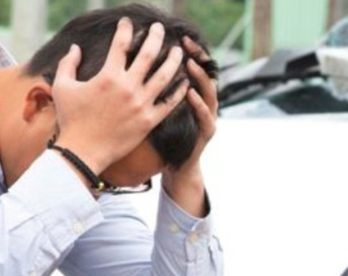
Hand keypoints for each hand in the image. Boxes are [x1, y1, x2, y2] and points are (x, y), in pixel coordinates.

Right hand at [52, 17, 188, 173]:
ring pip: (164, 76)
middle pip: (148, 54)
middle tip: (160, 28)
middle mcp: (127, 87)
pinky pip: (169, 103)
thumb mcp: (62, 87)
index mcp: (108, 76)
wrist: (83, 151)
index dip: (125, 29)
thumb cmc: (70, 119)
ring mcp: (141, 104)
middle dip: (156, 37)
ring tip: (178, 51)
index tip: (128, 22)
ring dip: (173, 60)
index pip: (120, 44)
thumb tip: (75, 47)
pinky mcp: (149, 121)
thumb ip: (67, 63)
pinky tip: (185, 82)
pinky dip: (179, 91)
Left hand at [163, 36, 217, 215]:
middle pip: (205, 74)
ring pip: (209, 92)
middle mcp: (204, 102)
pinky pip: (205, 116)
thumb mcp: (161, 107)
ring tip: (190, 64)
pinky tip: (190, 92)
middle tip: (187, 44)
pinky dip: (198, 104)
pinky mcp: (207, 132)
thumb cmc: (166, 135)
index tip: (179, 37)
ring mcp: (208, 117)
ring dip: (200, 78)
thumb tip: (138, 64)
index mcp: (193, 94)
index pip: (194, 67)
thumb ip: (158, 87)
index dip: (189, 52)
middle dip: (198, 58)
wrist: (178, 165)